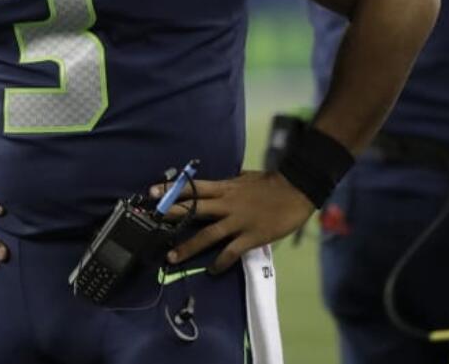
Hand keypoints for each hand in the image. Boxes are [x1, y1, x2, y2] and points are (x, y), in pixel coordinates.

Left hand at [150, 171, 313, 273]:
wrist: (296, 189)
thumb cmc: (270, 183)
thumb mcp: (244, 178)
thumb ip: (228, 183)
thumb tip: (216, 183)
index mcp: (224, 187)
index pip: (192, 187)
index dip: (171, 189)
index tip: (152, 191)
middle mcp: (226, 204)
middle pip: (193, 209)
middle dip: (171, 216)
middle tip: (152, 223)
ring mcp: (238, 221)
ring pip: (207, 234)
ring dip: (188, 247)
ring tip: (172, 257)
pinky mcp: (251, 236)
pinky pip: (231, 251)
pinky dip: (220, 262)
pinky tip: (212, 271)